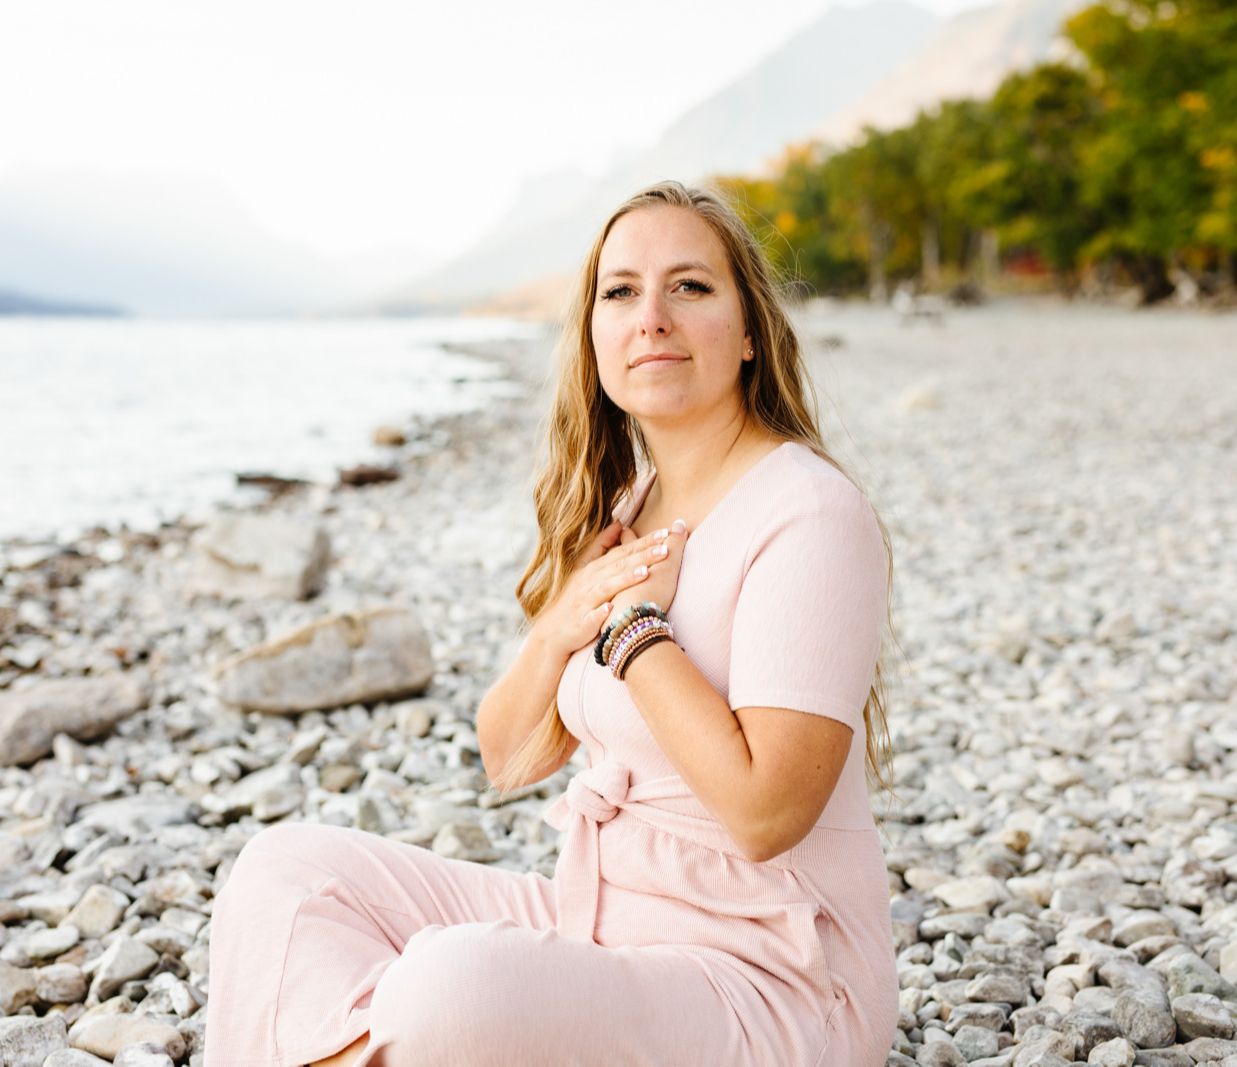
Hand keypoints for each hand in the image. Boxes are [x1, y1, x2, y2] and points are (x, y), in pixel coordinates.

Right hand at [529, 519, 680, 661]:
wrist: (553, 631)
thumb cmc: (574, 598)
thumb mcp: (584, 567)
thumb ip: (601, 545)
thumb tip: (618, 522)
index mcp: (593, 568)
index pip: (622, 551)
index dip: (642, 542)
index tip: (664, 533)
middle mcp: (590, 582)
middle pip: (618, 566)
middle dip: (641, 556)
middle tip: (665, 548)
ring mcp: (585, 602)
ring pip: (606, 588)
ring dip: (624, 580)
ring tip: (645, 572)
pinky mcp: (582, 623)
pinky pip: (592, 617)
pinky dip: (600, 612)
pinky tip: (611, 608)